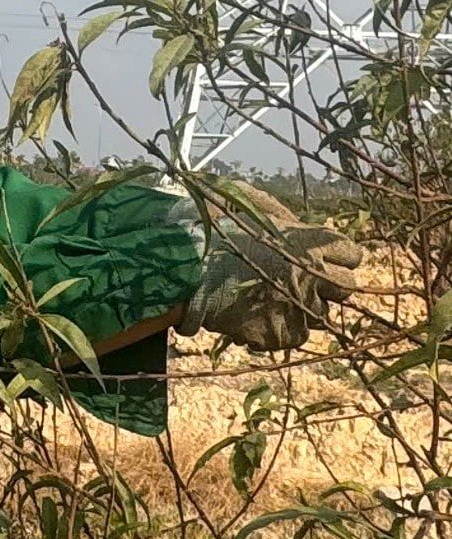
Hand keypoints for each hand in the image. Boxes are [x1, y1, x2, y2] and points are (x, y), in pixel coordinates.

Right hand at [169, 183, 362, 350]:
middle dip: (329, 285)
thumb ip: (278, 211)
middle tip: (303, 281)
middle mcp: (313, 275)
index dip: (337, 256)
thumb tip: (291, 218)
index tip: (323, 258)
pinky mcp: (284, 333)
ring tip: (273, 300)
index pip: (351, 252)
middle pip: (347, 287)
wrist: (188, 269)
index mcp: (309, 242)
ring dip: (304, 308)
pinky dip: (281, 328)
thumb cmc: (213, 230)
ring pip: (322, 314)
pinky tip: (258, 316)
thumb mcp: (247, 203)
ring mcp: (300, 306)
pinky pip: (296, 335)